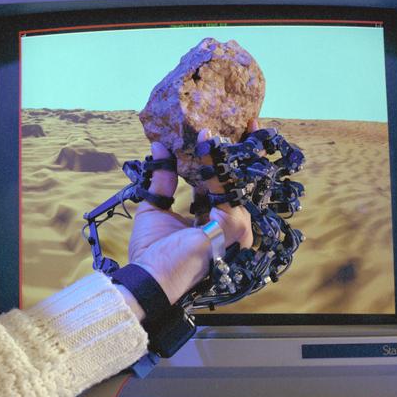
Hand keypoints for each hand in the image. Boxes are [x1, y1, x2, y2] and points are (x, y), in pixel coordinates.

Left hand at [124, 119, 259, 307]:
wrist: (149, 277)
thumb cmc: (152, 252)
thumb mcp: (156, 207)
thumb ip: (162, 178)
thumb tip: (159, 146)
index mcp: (216, 222)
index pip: (227, 186)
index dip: (228, 159)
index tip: (228, 132)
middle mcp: (232, 225)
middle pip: (241, 180)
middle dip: (244, 148)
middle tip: (247, 119)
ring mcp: (236, 228)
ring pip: (234, 180)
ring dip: (225, 150)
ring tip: (216, 125)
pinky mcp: (233, 227)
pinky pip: (224, 187)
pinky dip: (213, 163)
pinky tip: (205, 142)